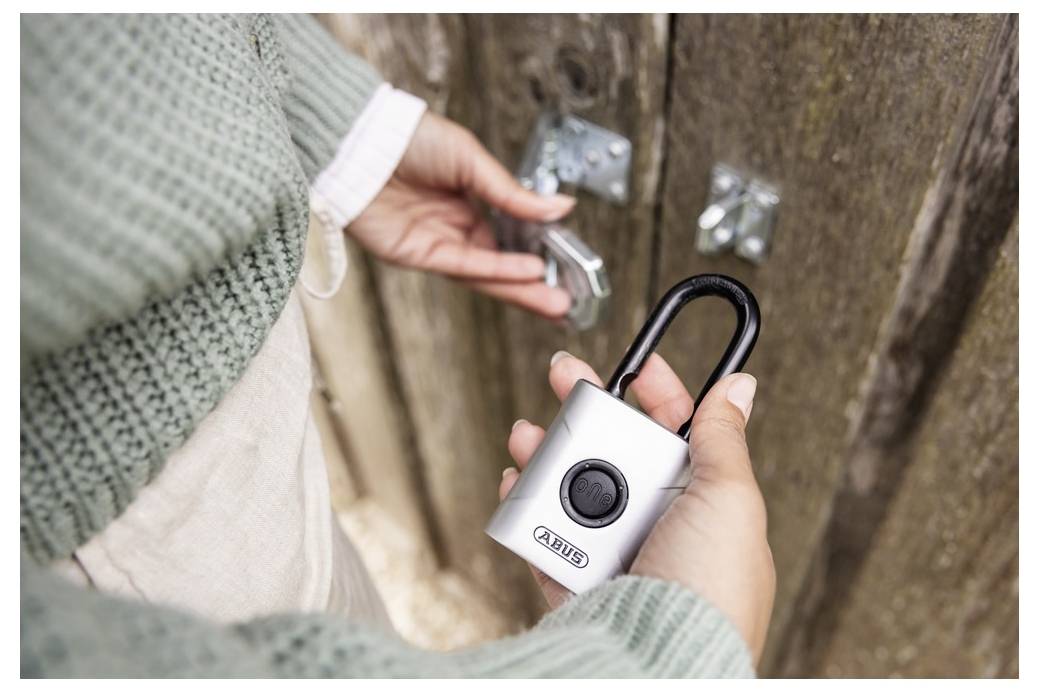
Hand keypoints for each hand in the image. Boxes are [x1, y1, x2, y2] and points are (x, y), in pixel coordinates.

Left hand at [348, 111, 573, 318]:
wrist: (359, 140)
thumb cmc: (408, 137)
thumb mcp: (471, 160)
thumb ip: (513, 193)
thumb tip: (559, 207)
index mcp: (465, 202)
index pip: (506, 237)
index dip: (534, 252)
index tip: (563, 264)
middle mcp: (451, 228)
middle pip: (498, 264)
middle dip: (533, 285)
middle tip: (567, 302)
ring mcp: (434, 243)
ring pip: (483, 274)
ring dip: (520, 288)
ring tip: (555, 301)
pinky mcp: (415, 254)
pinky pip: (462, 266)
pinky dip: (495, 271)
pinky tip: (525, 274)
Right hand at [499, 351, 775, 664]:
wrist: (657, 661)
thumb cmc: (709, 589)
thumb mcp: (731, 499)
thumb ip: (724, 438)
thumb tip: (741, 385)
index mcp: (705, 502)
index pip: (680, 432)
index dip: (658, 391)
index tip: (635, 364)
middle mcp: (661, 527)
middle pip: (617, 450)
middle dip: (587, 408)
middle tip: (561, 374)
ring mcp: (616, 555)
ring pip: (574, 487)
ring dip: (545, 452)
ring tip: (525, 434)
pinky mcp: (577, 583)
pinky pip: (544, 534)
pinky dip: (525, 506)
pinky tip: (515, 483)